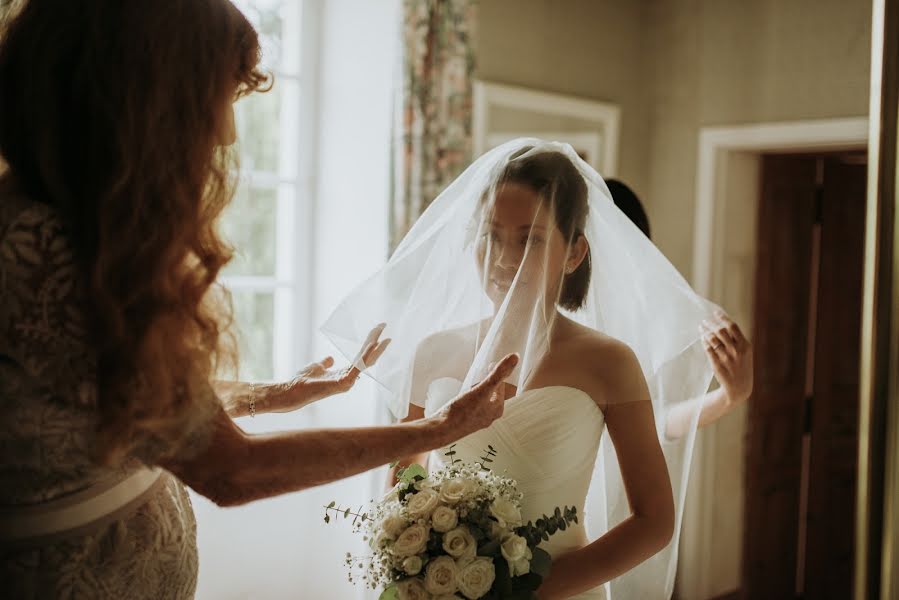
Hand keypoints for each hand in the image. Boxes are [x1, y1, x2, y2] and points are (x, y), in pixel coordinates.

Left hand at [269, 323, 390, 411]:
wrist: (293, 391)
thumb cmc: (303, 381)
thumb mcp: (317, 367)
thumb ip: (326, 363)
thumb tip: (331, 358)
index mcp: (344, 375)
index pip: (361, 358)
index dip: (369, 345)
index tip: (376, 331)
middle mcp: (349, 379)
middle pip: (367, 359)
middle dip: (376, 343)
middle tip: (383, 326)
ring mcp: (347, 382)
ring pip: (366, 362)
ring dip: (375, 348)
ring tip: (382, 335)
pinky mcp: (343, 382)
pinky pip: (357, 367)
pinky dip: (365, 355)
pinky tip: (371, 345)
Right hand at [438, 354, 518, 436]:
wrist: (441, 430)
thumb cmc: (461, 412)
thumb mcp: (482, 389)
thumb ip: (498, 374)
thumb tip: (514, 359)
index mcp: (497, 409)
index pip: (501, 387)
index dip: (496, 374)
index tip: (491, 365)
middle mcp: (489, 416)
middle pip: (492, 394)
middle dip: (487, 383)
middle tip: (481, 374)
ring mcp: (477, 420)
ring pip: (482, 401)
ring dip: (478, 391)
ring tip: (471, 385)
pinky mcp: (466, 422)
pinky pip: (472, 407)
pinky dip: (469, 399)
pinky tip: (461, 399)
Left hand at [701, 310, 752, 405]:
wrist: (739, 388)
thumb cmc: (742, 367)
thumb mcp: (745, 353)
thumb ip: (738, 340)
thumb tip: (724, 323)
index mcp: (745, 346)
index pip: (733, 327)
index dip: (723, 318)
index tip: (715, 313)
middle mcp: (736, 351)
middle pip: (721, 331)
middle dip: (711, 323)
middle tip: (704, 321)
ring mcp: (727, 358)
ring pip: (713, 339)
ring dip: (705, 331)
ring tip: (701, 327)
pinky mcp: (717, 365)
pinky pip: (708, 349)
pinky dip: (704, 341)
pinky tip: (702, 338)